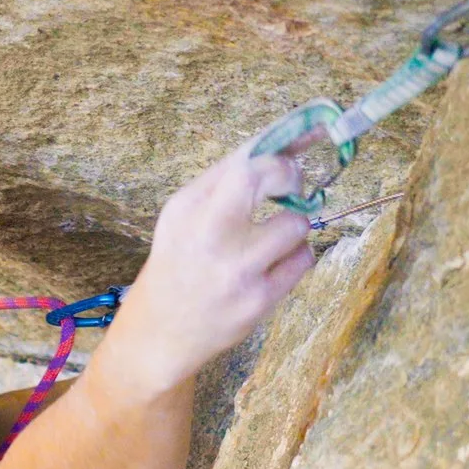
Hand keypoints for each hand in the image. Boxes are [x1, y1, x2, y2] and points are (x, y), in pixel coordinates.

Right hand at [110, 144, 316, 392]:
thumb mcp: (183, 220)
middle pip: (263, 174)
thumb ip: (224, 184)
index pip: (242, 157)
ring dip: (294, 228)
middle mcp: (207, 233)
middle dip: (289, 174)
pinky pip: (302, 261)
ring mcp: (234, 269)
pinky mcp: (257, 300)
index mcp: (187, 207)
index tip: (310, 133)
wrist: (158, 335)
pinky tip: (273, 267)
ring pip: (296, 224)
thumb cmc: (178, 268)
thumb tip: (283, 146)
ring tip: (274, 241)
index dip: (284, 142)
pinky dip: (295, 258)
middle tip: (291, 187)